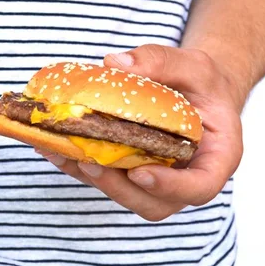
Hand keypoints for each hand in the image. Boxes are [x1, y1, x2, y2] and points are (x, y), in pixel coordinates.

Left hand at [37, 44, 244, 220]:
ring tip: (59, 151)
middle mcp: (183, 178)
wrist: (194, 91)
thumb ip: (161, 62)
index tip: (141, 173)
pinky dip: (75, 163)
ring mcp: (153, 180)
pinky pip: (102, 176)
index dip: (170, 187)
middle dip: (118, 187)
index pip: (199, 187)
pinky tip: (50, 144)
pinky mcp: (126, 173)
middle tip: (89, 162)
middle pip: (154, 202)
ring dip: (88, 176)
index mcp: (214, 158)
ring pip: (122, 193)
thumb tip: (115, 63)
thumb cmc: (201, 83)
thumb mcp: (192, 64)